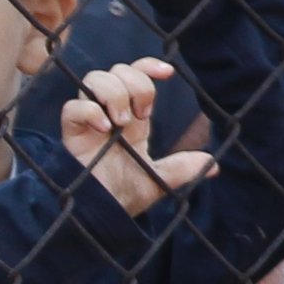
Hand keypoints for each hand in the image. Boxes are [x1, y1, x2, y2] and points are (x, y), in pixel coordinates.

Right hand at [62, 58, 217, 216]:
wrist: (99, 216)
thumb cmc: (123, 197)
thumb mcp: (159, 181)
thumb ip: (182, 169)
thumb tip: (213, 166)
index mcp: (132, 119)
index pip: (136, 74)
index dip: (148, 67)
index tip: (168, 74)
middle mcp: (109, 114)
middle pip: (116, 71)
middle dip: (135, 84)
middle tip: (141, 114)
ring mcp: (88, 122)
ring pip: (93, 80)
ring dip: (113, 94)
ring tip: (120, 122)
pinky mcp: (71, 135)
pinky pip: (72, 108)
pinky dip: (89, 111)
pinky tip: (104, 128)